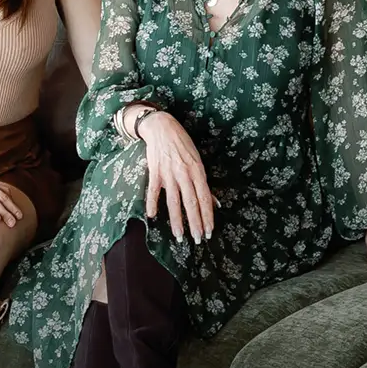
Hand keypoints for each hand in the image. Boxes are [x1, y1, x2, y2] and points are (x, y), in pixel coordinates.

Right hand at [141, 110, 214, 243]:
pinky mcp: (155, 171)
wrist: (163, 128)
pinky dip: (152, 203)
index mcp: (198, 171)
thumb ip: (203, 183)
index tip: (210, 231)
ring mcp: (169, 173)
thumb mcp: (198, 161)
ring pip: (174, 201)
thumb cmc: (183, 145)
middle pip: (192, 202)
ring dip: (177, 220)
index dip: (208, 216)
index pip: (205, 198)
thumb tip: (215, 203)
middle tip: (198, 239)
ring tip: (179, 236)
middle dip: (196, 223)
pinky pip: (153, 190)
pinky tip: (152, 216)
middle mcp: (184, 174)